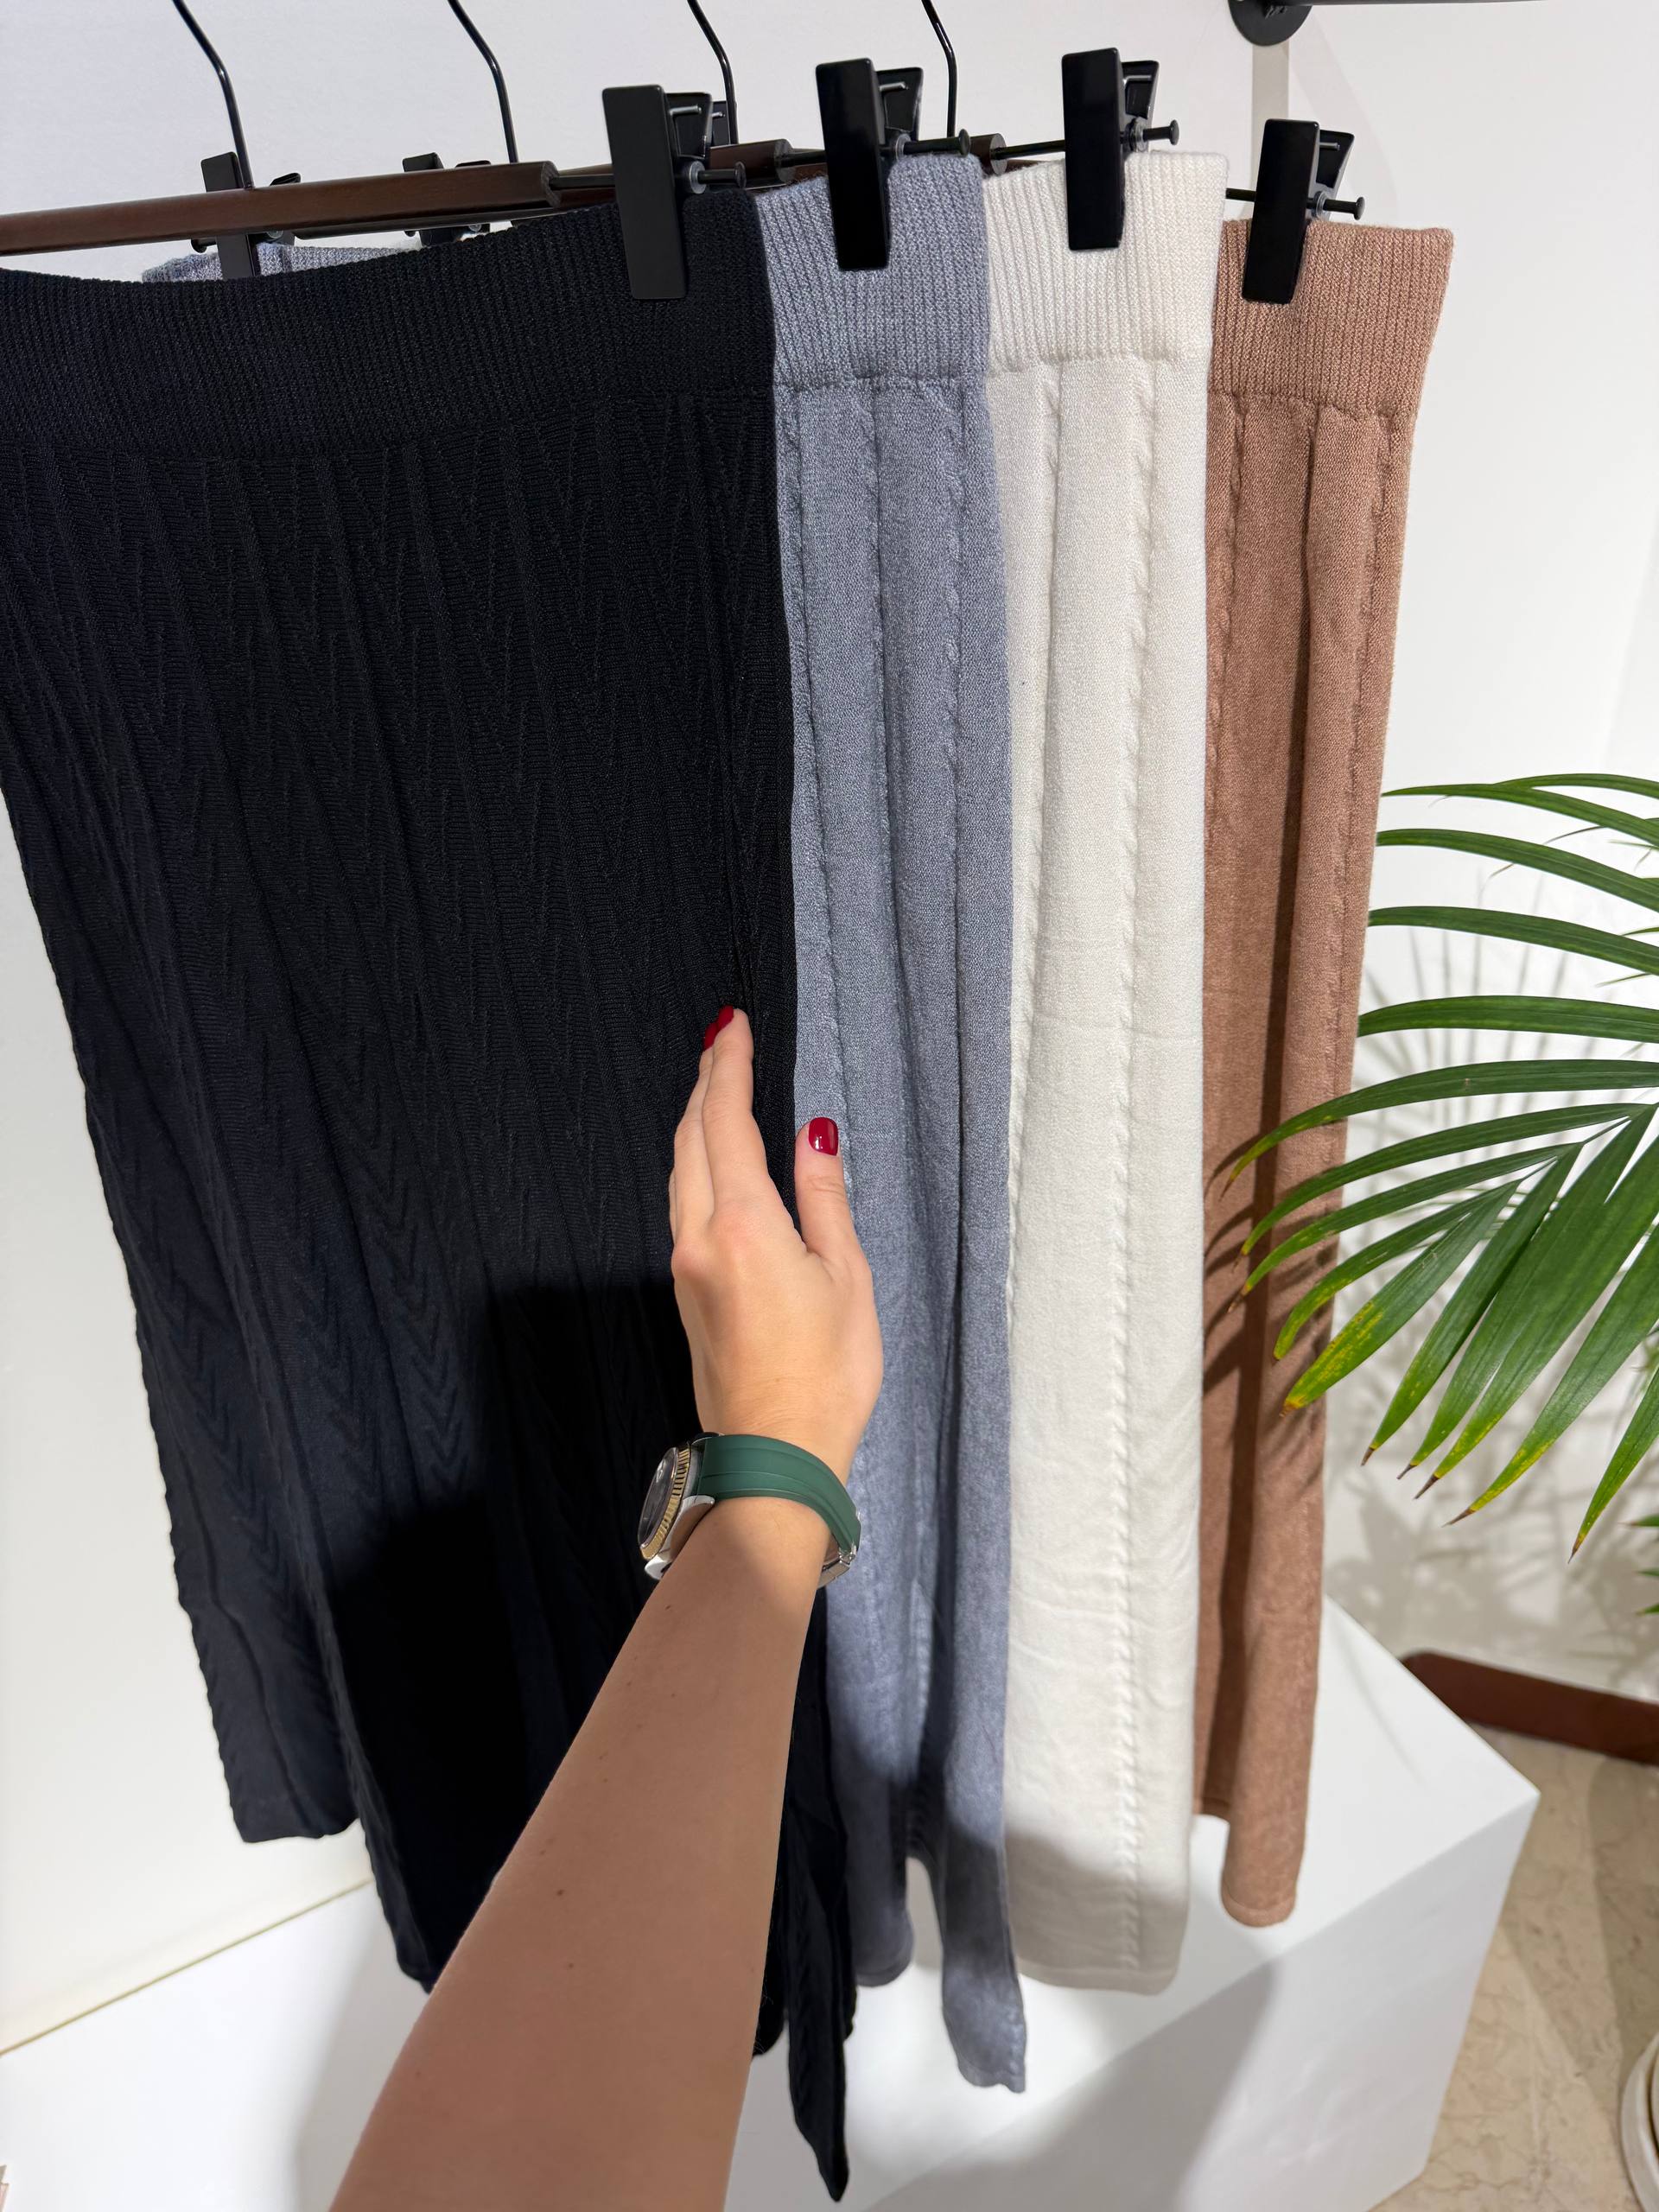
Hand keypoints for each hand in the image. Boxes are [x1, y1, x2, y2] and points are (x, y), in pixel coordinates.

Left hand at [668, 1010, 881, 1484]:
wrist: (774, 1457)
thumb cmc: (825, 1376)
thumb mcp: (845, 1277)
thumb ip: (824, 1198)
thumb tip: (814, 1135)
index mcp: (741, 1225)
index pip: (726, 1122)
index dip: (729, 1067)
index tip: (733, 1025)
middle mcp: (698, 1239)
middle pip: (690, 1139)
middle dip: (705, 1084)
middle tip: (724, 1039)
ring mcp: (685, 1268)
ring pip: (680, 1172)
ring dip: (696, 1123)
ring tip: (717, 1088)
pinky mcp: (687, 1294)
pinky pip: (683, 1206)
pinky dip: (696, 1164)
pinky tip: (715, 1161)